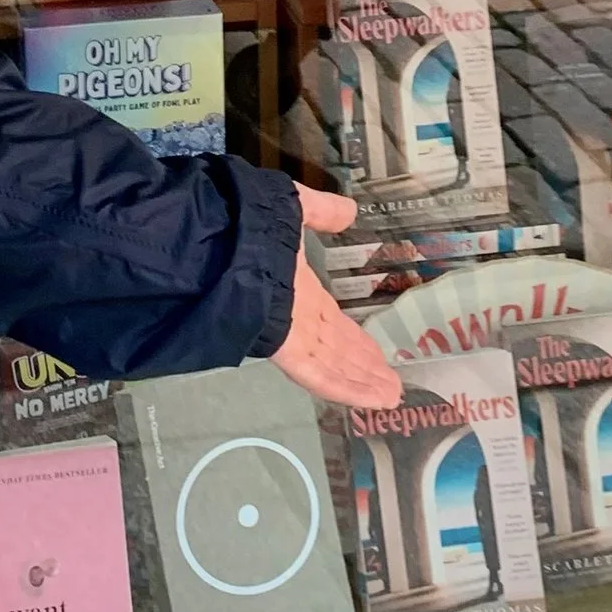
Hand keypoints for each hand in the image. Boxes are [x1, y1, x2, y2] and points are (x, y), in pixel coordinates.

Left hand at [271, 188, 405, 408]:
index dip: (356, 340)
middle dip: (364, 367)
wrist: (219, 242)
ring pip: (334, 366)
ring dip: (364, 383)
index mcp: (299, 291)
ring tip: (393, 397)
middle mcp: (298, 318)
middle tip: (391, 384)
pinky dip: (347, 389)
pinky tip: (373, 401)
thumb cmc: (253, 226)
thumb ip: (321, 212)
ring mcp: (291, 336)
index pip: (333, 323)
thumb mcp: (294, 210)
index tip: (376, 354)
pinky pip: (319, 374)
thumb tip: (349, 211)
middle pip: (337, 350)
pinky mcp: (284, 350)